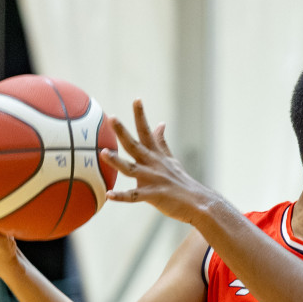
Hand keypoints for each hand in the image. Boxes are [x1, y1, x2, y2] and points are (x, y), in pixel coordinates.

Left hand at [102, 101, 217, 224]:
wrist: (199, 202)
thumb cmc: (181, 182)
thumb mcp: (171, 159)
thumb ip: (161, 142)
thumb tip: (160, 123)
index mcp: (156, 155)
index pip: (146, 131)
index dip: (141, 115)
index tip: (136, 99)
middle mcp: (153, 164)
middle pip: (135, 145)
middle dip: (123, 132)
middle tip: (112, 118)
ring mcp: (153, 179)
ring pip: (131, 169)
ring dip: (117, 162)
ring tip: (104, 153)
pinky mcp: (154, 195)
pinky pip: (134, 196)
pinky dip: (121, 196)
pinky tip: (109, 195)